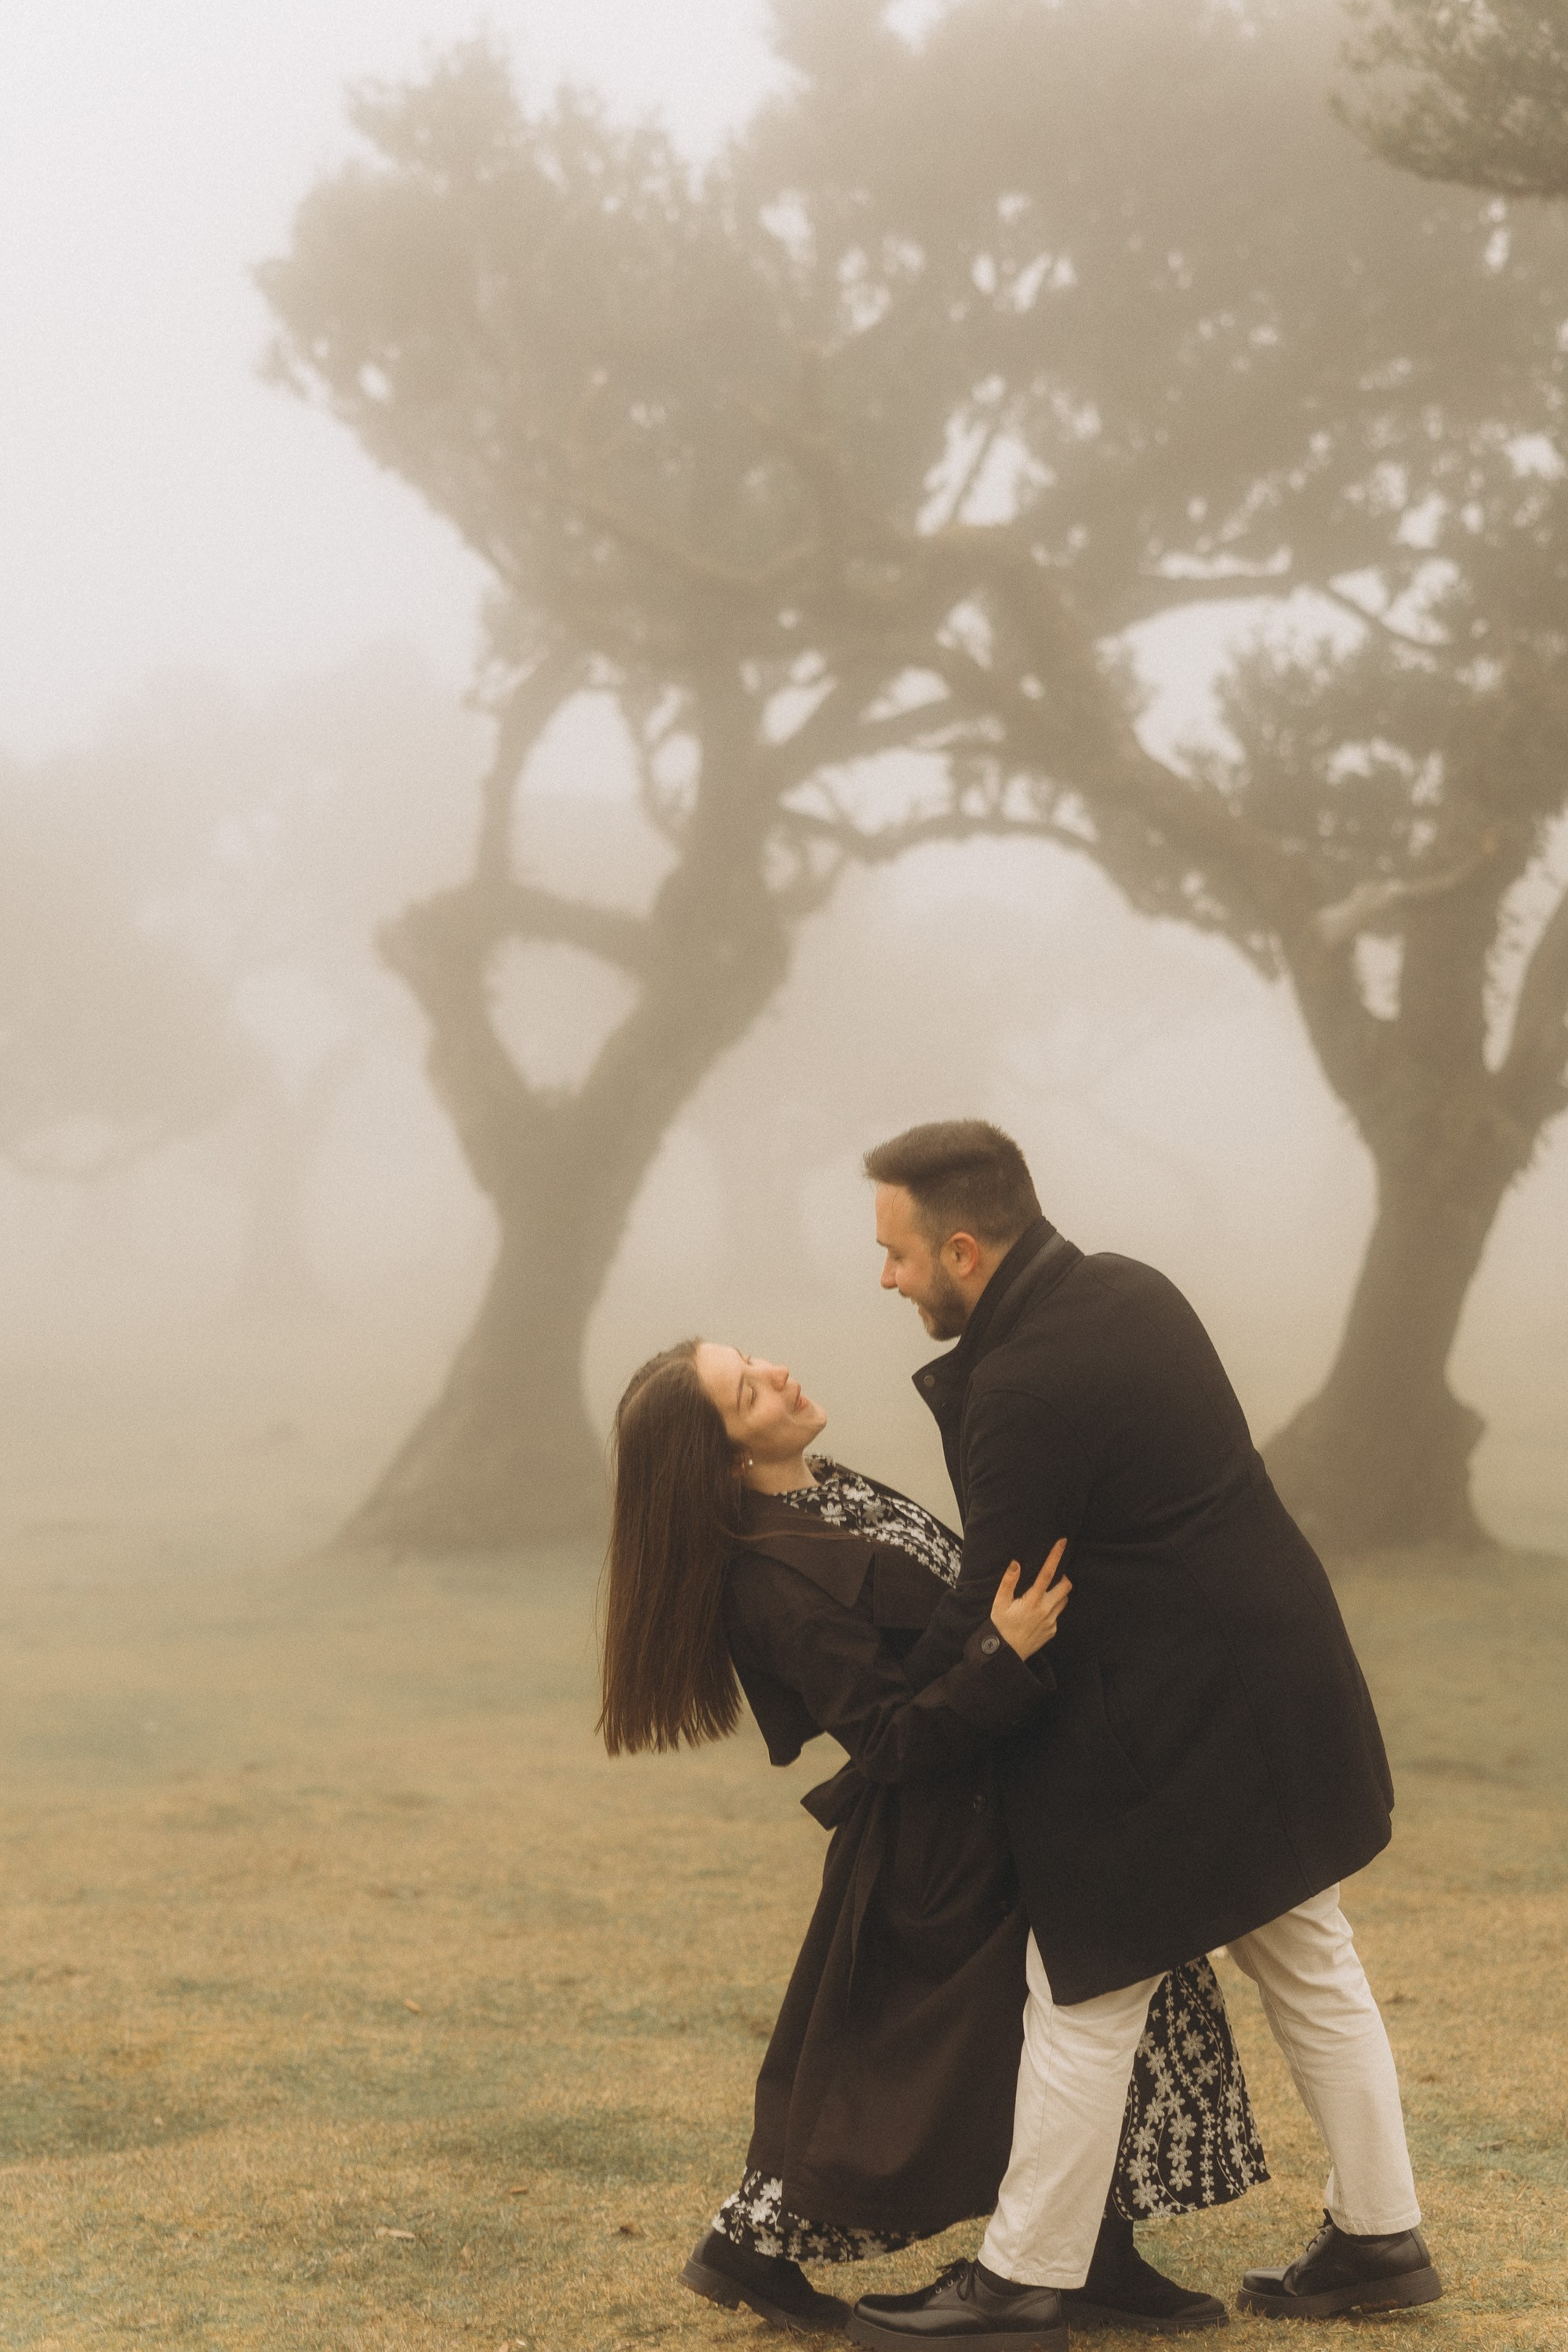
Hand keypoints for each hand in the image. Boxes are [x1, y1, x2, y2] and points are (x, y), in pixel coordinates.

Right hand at [990, 1540, 1070, 1659]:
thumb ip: (1008, 1581)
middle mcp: (1045, 1610)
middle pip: (1065, 1586)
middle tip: (1053, 1575)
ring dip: (1059, 1592)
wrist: (1006, 1654)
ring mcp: (1051, 1622)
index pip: (1048, 1573)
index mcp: (1032, 1601)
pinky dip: (1052, 1608)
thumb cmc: (1000, 1626)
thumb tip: (1016, 1563)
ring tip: (1045, 1593)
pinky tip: (1038, 1612)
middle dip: (1063, 1576)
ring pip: (1064, 1600)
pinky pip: (1058, 1614)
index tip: (1062, 1542)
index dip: (1055, 1556)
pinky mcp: (1053, 1630)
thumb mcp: (999, 1603)